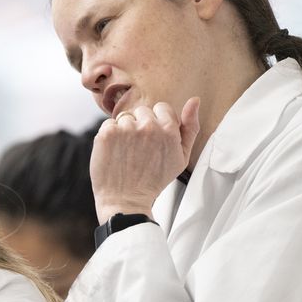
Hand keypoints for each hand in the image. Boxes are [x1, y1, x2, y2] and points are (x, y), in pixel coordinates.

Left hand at [90, 98, 199, 221]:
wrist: (126, 200)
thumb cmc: (154, 180)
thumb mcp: (181, 157)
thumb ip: (190, 128)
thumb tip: (194, 100)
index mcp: (169, 130)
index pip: (162, 107)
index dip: (157, 123)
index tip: (153, 139)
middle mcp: (148, 126)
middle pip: (142, 111)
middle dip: (141, 125)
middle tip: (140, 149)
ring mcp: (126, 129)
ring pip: (125, 117)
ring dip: (124, 131)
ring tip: (127, 152)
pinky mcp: (107, 134)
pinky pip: (108, 124)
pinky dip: (109, 136)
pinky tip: (115, 152)